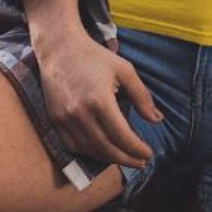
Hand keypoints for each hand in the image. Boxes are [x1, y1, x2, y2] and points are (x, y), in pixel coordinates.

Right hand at [34, 25, 163, 168]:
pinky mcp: (54, 121)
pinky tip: (103, 151)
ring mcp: (64, 120)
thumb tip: (157, 120)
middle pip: (106, 148)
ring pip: (90, 151)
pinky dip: (90, 153)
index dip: (137, 149)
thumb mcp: (124, 69)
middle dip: (127, 159)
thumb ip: (141, 96)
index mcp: (100, 100)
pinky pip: (73, 146)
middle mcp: (80, 113)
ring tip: (126, 158)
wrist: (59, 49)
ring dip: (110, 159)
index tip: (149, 154)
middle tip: (141, 162)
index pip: (122, 136)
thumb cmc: (95, 57)